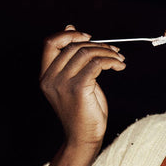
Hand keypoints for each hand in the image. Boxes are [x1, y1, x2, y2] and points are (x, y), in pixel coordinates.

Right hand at [40, 25, 125, 149]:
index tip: (89, 37)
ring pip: (86, 53)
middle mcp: (50, 78)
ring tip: (119, 60)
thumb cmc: (83, 111)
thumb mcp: (76, 81)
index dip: (69, 35)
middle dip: (98, 45)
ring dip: (108, 53)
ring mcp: (62, 84)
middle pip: (73, 46)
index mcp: (46, 76)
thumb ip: (74, 59)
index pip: (50, 43)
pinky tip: (119, 67)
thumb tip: (70, 28)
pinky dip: (111, 61)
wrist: (83, 138)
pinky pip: (96, 64)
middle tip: (114, 51)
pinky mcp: (77, 89)